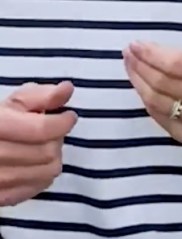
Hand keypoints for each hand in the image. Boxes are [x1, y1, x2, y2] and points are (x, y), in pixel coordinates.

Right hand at [0, 81, 76, 206]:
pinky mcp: (3, 197)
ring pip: (47, 171)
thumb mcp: (17, 101)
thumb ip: (43, 95)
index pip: (41, 129)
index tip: (69, 116)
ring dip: (53, 157)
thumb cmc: (1, 121)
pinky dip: (44, 174)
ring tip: (44, 145)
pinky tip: (37, 162)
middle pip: (47, 152)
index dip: (62, 122)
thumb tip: (67, 89)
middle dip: (57, 138)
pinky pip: (38, 187)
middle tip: (53, 131)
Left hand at [123, 21, 181, 146]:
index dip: (152, 54)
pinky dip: (147, 105)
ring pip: (159, 103)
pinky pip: (162, 121)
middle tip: (129, 54)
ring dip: (139, 84)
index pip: (176, 65)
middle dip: (141, 67)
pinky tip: (142, 88)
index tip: (136, 44)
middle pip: (164, 84)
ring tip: (131, 67)